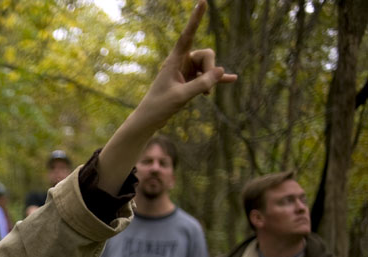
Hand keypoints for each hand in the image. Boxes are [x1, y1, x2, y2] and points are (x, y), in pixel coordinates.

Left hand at [134, 0, 237, 129]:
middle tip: (206, 87)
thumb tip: (221, 71)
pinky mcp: (190, 81)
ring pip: (209, 66)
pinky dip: (217, 79)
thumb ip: (202, 84)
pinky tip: (233, 79)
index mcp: (174, 60)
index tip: (202, 2)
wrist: (150, 119)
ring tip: (206, 95)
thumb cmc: (160, 106)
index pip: (187, 35)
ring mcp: (187, 71)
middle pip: (206, 55)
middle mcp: (181, 62)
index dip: (195, 19)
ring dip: (211, 79)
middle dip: (211, 68)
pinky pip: (208, 76)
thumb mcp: (181, 96)